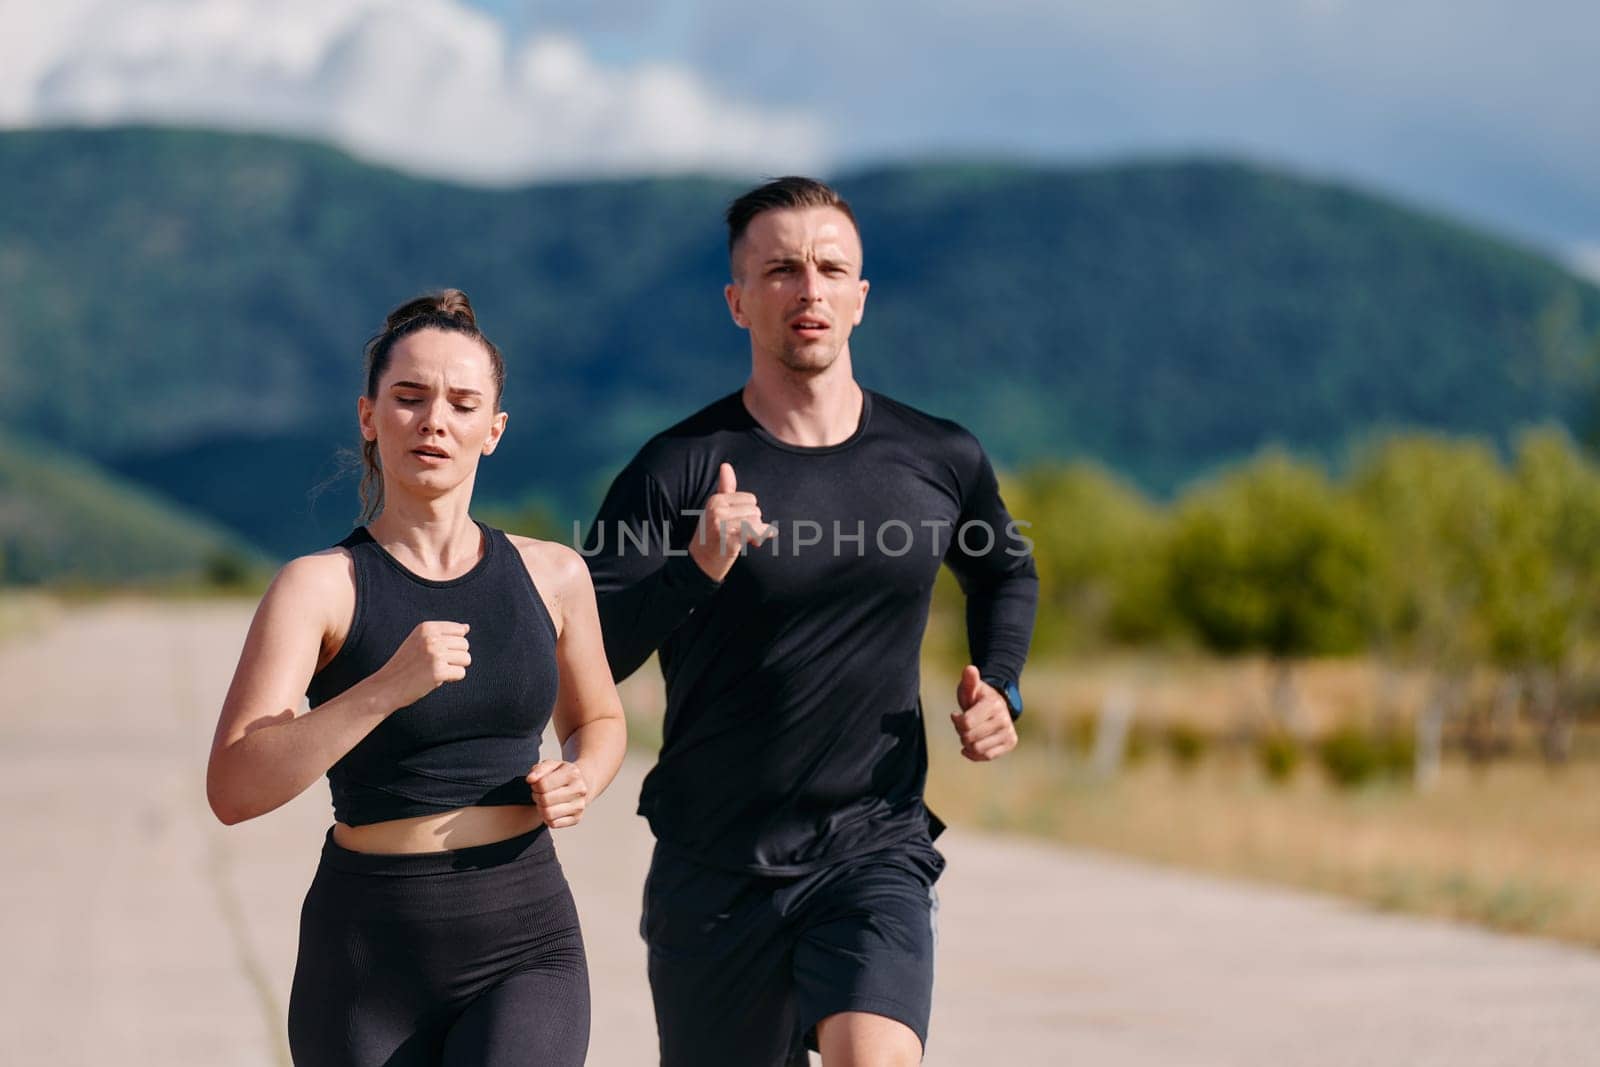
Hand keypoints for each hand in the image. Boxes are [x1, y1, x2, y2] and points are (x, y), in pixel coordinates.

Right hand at [376, 621, 469, 707]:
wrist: (387, 686)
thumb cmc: (406, 665)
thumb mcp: (420, 641)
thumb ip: (443, 634)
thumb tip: (466, 627)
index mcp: (426, 627)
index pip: (459, 630)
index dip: (453, 644)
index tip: (438, 652)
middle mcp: (431, 638)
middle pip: (465, 645)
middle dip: (455, 656)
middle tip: (436, 664)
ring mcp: (435, 654)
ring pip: (466, 659)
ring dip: (455, 667)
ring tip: (437, 671)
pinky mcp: (438, 671)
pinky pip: (461, 673)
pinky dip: (452, 678)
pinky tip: (436, 679)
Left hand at [526, 760, 590, 828]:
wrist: (582, 784)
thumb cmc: (562, 774)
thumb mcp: (551, 765)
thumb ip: (538, 769)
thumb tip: (530, 779)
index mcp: (573, 773)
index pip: (543, 785)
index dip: (534, 786)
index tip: (537, 784)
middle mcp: (579, 789)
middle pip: (545, 800)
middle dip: (537, 797)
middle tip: (539, 794)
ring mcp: (580, 805)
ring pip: (548, 814)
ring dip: (540, 808)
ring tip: (543, 802)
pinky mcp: (577, 818)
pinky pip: (553, 824)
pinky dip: (547, 818)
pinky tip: (550, 810)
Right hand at [689, 462, 775, 581]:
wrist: (700, 564)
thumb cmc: (712, 535)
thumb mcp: (716, 509)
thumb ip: (725, 488)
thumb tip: (726, 465)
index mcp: (716, 500)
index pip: (750, 500)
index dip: (749, 513)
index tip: (740, 524)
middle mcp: (717, 509)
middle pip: (755, 510)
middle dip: (753, 524)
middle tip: (742, 535)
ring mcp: (722, 524)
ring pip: (757, 521)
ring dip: (755, 533)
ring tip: (744, 540)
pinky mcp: (729, 538)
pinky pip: (755, 532)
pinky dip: (760, 537)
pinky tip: (755, 543)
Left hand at [950, 665, 1016, 761]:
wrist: (995, 705)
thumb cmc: (977, 697)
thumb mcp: (970, 687)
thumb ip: (969, 680)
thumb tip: (970, 669)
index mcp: (993, 704)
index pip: (966, 723)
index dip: (956, 721)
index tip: (956, 714)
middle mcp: (1004, 718)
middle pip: (969, 738)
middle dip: (962, 733)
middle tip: (965, 726)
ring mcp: (1009, 731)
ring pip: (977, 749)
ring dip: (968, 744)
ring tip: (970, 734)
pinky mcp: (1010, 742)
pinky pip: (987, 756)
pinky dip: (975, 754)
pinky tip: (971, 748)